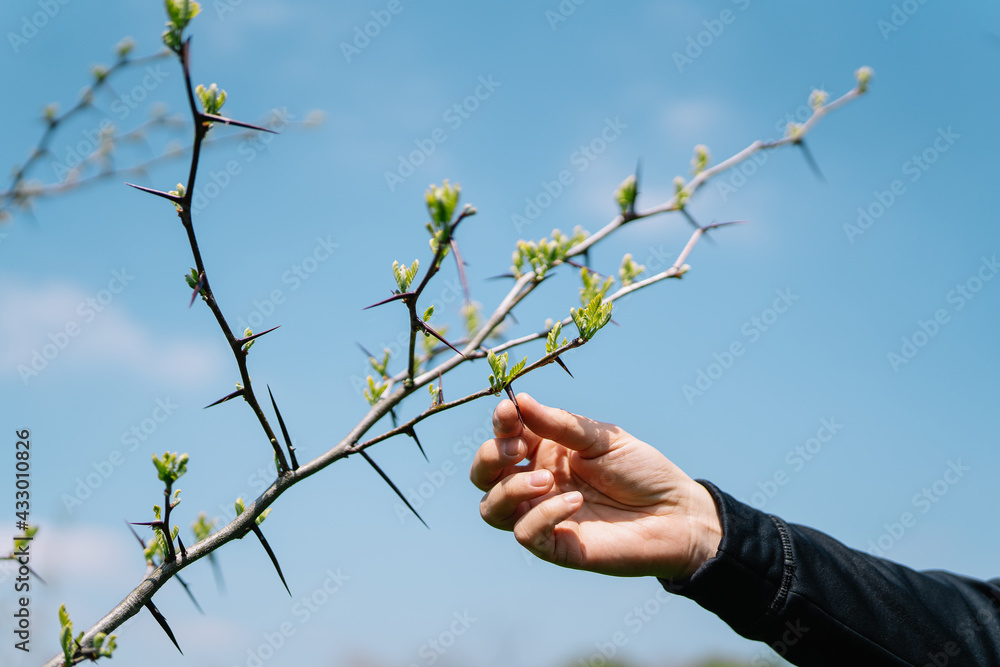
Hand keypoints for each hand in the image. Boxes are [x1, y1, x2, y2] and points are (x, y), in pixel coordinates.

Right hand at [470, 393, 721, 579]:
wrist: (677, 513)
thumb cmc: (641, 471)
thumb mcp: (601, 438)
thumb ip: (559, 424)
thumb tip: (519, 401)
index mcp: (543, 451)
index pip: (503, 437)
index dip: (499, 424)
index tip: (508, 412)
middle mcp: (535, 483)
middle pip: (483, 475)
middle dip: (489, 457)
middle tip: (516, 448)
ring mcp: (542, 515)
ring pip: (492, 508)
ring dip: (510, 488)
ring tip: (547, 480)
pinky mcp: (555, 546)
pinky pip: (526, 533)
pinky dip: (542, 515)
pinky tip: (573, 502)